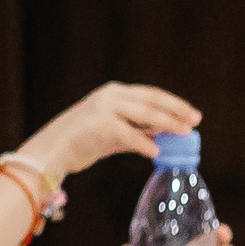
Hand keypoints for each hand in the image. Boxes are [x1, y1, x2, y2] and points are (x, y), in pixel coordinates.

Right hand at [18, 82, 199, 181]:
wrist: (49, 152)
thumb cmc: (79, 143)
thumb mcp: (110, 132)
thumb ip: (135, 130)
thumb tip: (163, 136)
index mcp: (112, 92)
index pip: (151, 94)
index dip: (174, 103)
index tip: (191, 114)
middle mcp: (110, 96)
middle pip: (153, 100)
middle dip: (177, 111)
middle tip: (195, 121)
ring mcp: (105, 108)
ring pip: (147, 114)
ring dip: (169, 124)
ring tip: (184, 134)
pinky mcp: (101, 125)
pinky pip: (131, 136)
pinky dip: (145, 144)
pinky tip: (156, 152)